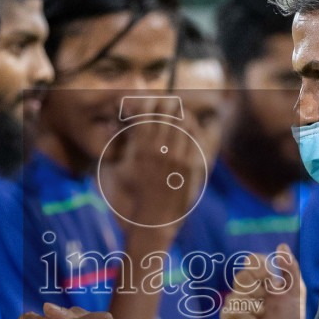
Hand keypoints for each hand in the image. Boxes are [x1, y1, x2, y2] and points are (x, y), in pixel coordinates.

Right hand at [97, 100, 198, 232]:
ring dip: (181, 113)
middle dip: (167, 104)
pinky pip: (194, 138)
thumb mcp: (124, 168)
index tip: (150, 101)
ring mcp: (173, 156)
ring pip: (182, 122)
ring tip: (181, 111)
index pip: (144, 113)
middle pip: (165, 113)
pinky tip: (192, 126)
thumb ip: (128, 147)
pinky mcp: (188, 164)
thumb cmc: (136, 193)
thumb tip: (128, 130)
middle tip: (169, 102)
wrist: (154, 217)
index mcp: (139, 147)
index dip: (148, 102)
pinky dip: (193, 128)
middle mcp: (156, 149)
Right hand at [221, 245, 304, 318]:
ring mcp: (237, 305)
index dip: (259, 265)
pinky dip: (244, 317)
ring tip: (262, 315)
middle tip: (267, 298)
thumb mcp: (296, 293)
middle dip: (256, 287)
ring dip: (252, 305)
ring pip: (235, 295)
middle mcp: (247, 290)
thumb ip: (290, 270)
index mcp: (262, 280)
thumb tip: (282, 246)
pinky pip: (230, 311)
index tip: (270, 275)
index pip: (252, 261)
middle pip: (241, 276)